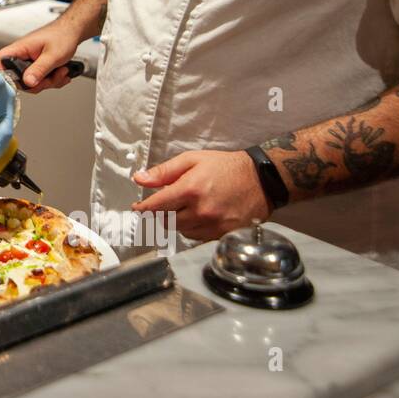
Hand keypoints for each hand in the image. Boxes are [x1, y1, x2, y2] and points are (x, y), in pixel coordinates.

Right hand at [0, 21, 81, 91]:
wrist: (72, 32)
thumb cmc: (62, 36)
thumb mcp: (53, 55)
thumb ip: (39, 69)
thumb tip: (28, 82)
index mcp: (20, 48)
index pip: (0, 60)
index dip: (3, 73)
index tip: (19, 81)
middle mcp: (22, 56)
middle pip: (18, 79)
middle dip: (37, 83)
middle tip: (50, 78)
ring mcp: (29, 62)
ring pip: (31, 82)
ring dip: (48, 82)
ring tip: (60, 71)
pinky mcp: (36, 66)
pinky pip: (39, 80)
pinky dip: (52, 80)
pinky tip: (60, 73)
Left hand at [131, 150, 270, 239]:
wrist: (260, 180)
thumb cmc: (226, 167)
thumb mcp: (192, 160)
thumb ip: (164, 171)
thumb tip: (140, 179)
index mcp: (190, 189)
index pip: (156, 206)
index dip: (143, 208)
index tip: (137, 208)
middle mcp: (200, 211)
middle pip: (166, 222)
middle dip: (159, 214)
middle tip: (162, 205)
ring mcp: (212, 225)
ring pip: (180, 231)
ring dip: (175, 222)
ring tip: (183, 207)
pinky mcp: (222, 234)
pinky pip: (196, 237)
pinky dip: (191, 229)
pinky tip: (196, 216)